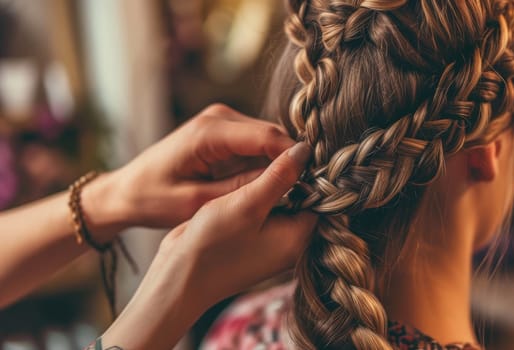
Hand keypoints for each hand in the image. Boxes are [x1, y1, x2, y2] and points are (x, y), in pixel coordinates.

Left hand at [89, 104, 294, 232]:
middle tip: (304, 193)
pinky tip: (267, 185)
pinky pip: (256, 144)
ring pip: (267, 138)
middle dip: (289, 161)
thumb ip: (243, 188)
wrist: (126, 191)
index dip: (294, 158)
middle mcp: (217, 118)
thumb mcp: (198, 202)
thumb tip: (285, 177)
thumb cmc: (153, 199)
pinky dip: (265, 162)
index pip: (266, 137)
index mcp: (208, 132)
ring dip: (278, 162)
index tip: (314, 183)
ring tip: (287, 193)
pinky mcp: (223, 131)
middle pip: (271, 134)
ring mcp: (221, 121)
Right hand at [101, 142, 315, 349]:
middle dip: (289, 175)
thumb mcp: (249, 203)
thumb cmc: (213, 246)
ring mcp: (270, 242)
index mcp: (299, 238)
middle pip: (301, 198)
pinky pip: (262, 210)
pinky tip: (244, 180)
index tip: (299, 145)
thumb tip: (305, 150)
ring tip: (259, 158)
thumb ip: (280, 175)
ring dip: (270, 182)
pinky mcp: (252, 239)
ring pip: (280, 201)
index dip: (311, 170)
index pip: (320, 197)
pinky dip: (256, 194)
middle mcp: (289, 242)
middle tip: (276, 146)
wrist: (178, 278)